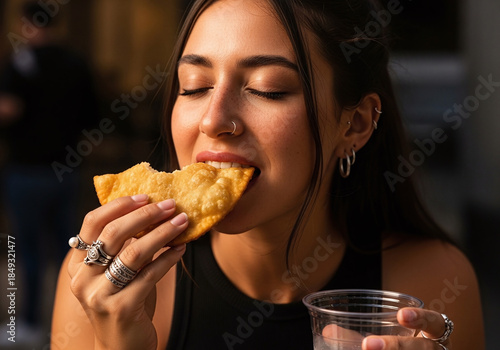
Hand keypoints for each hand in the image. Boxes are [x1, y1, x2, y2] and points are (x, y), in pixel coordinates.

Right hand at [68, 195, 187, 349]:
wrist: (122, 347)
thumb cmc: (124, 302)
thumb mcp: (115, 273)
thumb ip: (125, 247)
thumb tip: (153, 211)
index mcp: (78, 264)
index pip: (92, 223)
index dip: (119, 205)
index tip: (145, 196)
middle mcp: (83, 279)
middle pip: (113, 234)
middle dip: (146, 215)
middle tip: (170, 205)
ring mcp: (100, 295)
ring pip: (135, 252)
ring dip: (162, 233)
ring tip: (182, 222)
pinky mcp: (123, 308)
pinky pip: (151, 274)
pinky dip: (169, 257)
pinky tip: (181, 248)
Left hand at [362, 308, 451, 348]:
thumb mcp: (381, 342)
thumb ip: (356, 336)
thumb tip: (328, 331)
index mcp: (430, 336)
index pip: (436, 322)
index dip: (422, 318)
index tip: (401, 316)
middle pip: (424, 349)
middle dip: (396, 345)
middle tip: (367, 344)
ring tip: (365, 349)